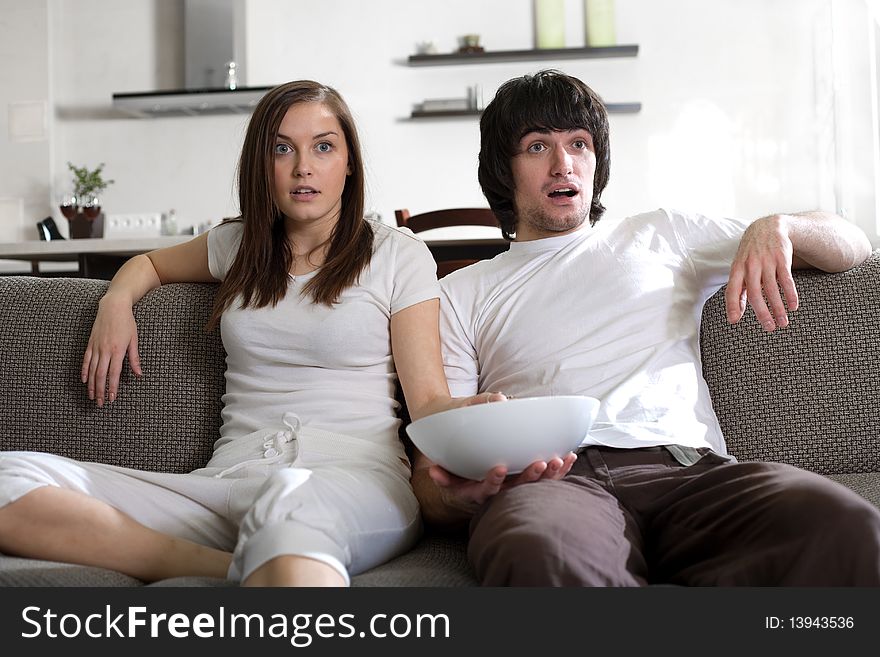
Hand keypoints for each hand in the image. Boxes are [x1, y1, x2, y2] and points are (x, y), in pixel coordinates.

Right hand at [81, 294, 141, 405]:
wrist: (113, 306)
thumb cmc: (127, 322)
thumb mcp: (134, 340)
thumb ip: (134, 358)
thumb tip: (139, 374)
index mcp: (117, 350)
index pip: (114, 374)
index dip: (112, 388)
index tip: (112, 399)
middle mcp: (104, 350)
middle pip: (100, 375)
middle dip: (100, 391)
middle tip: (100, 404)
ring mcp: (96, 347)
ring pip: (92, 370)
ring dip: (91, 385)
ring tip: (92, 396)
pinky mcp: (90, 343)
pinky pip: (86, 360)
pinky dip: (84, 371)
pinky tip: (84, 381)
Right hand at [427, 452, 577, 511]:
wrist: (467, 480)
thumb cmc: (458, 468)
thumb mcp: (448, 470)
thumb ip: (443, 472)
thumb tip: (433, 470)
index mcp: (479, 491)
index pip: (487, 490)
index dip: (493, 481)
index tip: (500, 469)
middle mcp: (500, 495)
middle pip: (517, 490)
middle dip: (530, 477)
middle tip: (539, 463)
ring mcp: (516, 491)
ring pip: (535, 487)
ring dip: (549, 475)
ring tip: (558, 460)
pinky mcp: (529, 486)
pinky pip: (547, 482)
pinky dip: (559, 471)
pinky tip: (570, 457)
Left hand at [725, 214, 798, 331]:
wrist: (768, 227)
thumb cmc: (751, 254)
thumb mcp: (740, 268)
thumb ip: (738, 290)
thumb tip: (735, 315)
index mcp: (737, 269)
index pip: (732, 290)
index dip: (732, 305)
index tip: (734, 321)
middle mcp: (751, 265)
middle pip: (755, 293)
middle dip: (762, 313)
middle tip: (769, 328)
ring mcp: (767, 261)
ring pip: (773, 289)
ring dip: (778, 308)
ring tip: (783, 322)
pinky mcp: (782, 258)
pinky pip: (787, 280)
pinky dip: (791, 294)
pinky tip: (793, 306)